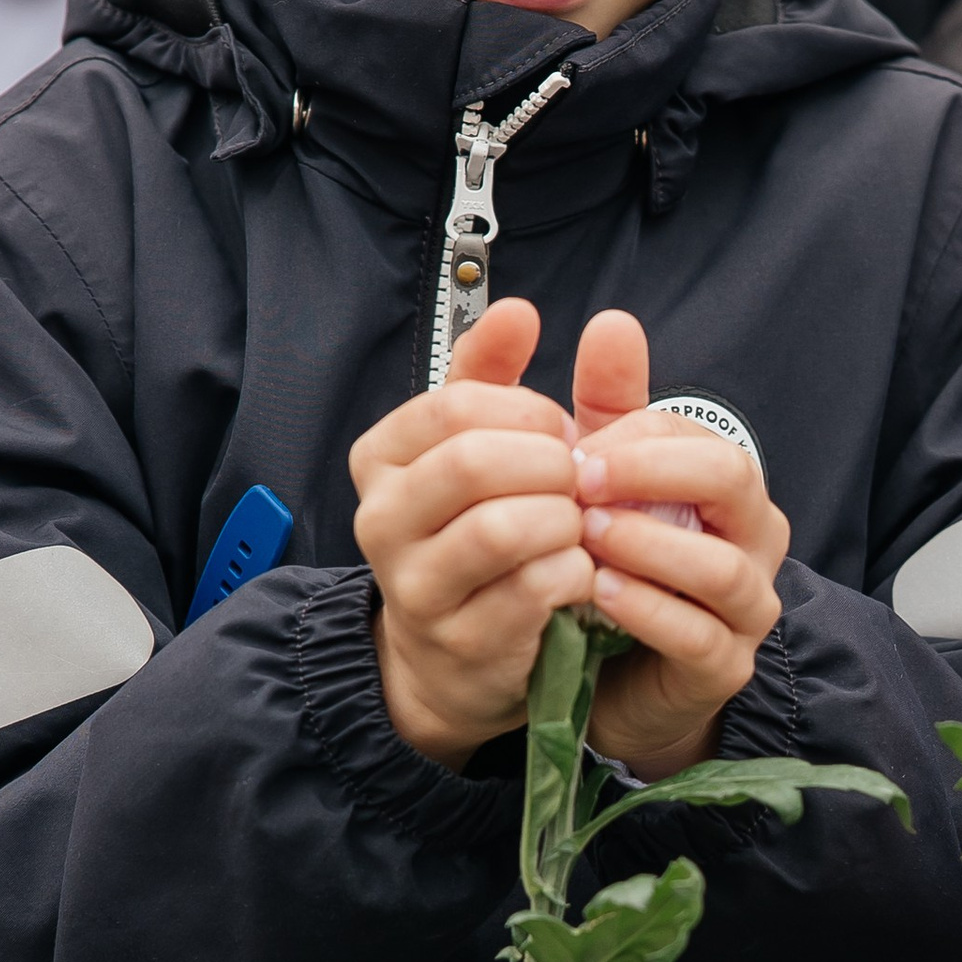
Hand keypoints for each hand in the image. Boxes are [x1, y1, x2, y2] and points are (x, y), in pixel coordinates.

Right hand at [353, 302, 597, 762]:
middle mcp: (380, 519)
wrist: (455, 652)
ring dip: (564, 520)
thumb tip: (518, 309)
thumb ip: (495, 374)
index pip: (456, 404)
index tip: (561, 434)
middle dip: (549, 466)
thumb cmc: (481, 530)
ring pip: (501, 528)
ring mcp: (414, 585)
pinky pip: (534, 587)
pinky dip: (575, 570)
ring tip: (580, 525)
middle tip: (580, 481)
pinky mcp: (460, 639)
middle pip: (474, 463)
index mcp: (381, 457)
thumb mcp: (483, 444)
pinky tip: (581, 569)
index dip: (528, 412)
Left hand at [570, 311, 790, 778]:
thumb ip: (609, 407)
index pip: (699, 437)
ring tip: (589, 534)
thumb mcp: (606, 483)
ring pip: (723, 567)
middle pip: (733, 481)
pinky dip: (650, 610)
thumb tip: (613, 321)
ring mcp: (746, 610)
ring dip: (652, 544)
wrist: (613, 679)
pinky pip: (700, 636)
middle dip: (655, 473)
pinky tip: (599, 591)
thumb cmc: (617, 569)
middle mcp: (752, 542)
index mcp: (727, 489)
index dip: (637, 436)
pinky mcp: (724, 669)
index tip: (571, 444)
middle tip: (581, 478)